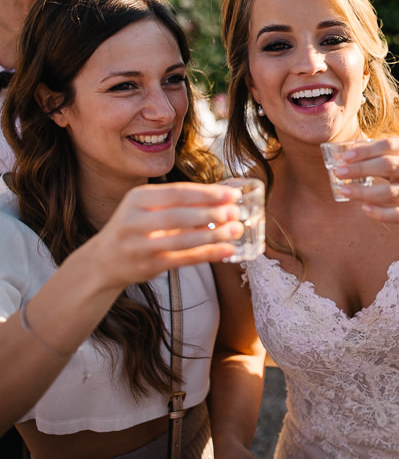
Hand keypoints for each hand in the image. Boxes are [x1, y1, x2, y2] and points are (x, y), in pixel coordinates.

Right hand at [76, 182, 243, 291]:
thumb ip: (178, 202)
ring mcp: (140, 246)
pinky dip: (208, 254)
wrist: (103, 261)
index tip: (232, 194)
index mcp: (137, 199)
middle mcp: (134, 221)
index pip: (177, 193)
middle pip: (179, 215)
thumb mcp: (147, 207)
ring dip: (213, 234)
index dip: (207, 193)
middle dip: (212, 213)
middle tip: (236, 212)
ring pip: (182, 239)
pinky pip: (184, 259)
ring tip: (235, 229)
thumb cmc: (135, 227)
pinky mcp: (148, 266)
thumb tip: (222, 197)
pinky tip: (228, 250)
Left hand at [332, 137, 398, 225]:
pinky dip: (380, 213)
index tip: (345, 157)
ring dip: (364, 193)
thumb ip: (385, 153)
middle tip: (339, 172)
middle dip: (360, 169)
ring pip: (392, 193)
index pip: (390, 145)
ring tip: (344, 191)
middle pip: (389, 166)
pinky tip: (364, 209)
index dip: (365, 151)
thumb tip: (348, 151)